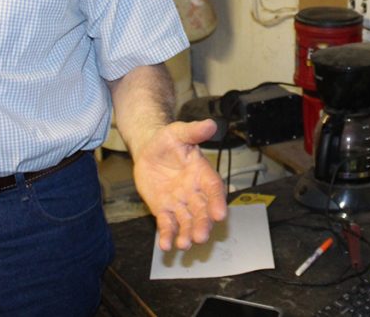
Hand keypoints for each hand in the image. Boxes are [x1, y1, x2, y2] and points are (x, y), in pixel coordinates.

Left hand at [132, 119, 227, 250]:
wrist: (149, 149)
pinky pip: (167, 224)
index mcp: (202, 172)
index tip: (220, 214)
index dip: (217, 201)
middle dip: (203, 224)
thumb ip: (194, 131)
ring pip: (187, 221)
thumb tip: (211, 124)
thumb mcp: (179, 132)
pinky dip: (168, 235)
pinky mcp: (164, 210)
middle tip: (202, 237)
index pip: (213, 188)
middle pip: (202, 210)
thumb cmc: (168, 140)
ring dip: (187, 234)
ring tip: (184, 245)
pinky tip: (166, 245)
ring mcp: (180, 203)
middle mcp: (194, 191)